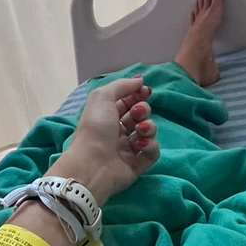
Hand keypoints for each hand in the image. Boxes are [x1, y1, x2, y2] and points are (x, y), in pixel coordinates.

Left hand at [48, 75, 159, 205]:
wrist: (93, 164)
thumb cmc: (94, 128)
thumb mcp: (102, 97)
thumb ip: (122, 85)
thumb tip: (140, 80)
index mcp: (107, 116)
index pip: (127, 102)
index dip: (137, 94)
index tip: (145, 90)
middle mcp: (117, 131)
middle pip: (140, 115)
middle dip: (143, 110)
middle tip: (137, 113)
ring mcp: (128, 149)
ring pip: (148, 133)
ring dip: (149, 127)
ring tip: (140, 130)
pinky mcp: (137, 165)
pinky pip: (152, 152)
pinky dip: (151, 146)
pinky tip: (141, 145)